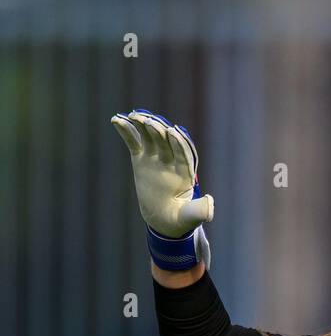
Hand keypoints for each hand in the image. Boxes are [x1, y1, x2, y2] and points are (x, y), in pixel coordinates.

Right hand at [111, 109, 212, 269]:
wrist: (164, 219)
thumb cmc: (180, 219)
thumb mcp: (190, 217)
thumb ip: (200, 210)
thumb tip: (210, 204)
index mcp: (185, 172)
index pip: (183, 154)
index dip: (178, 144)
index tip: (172, 133)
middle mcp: (171, 160)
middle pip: (165, 141)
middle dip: (159, 131)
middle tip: (149, 122)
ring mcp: (155, 157)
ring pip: (149, 137)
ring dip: (142, 125)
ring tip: (134, 116)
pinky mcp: (141, 158)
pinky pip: (134, 142)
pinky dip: (126, 131)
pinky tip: (116, 120)